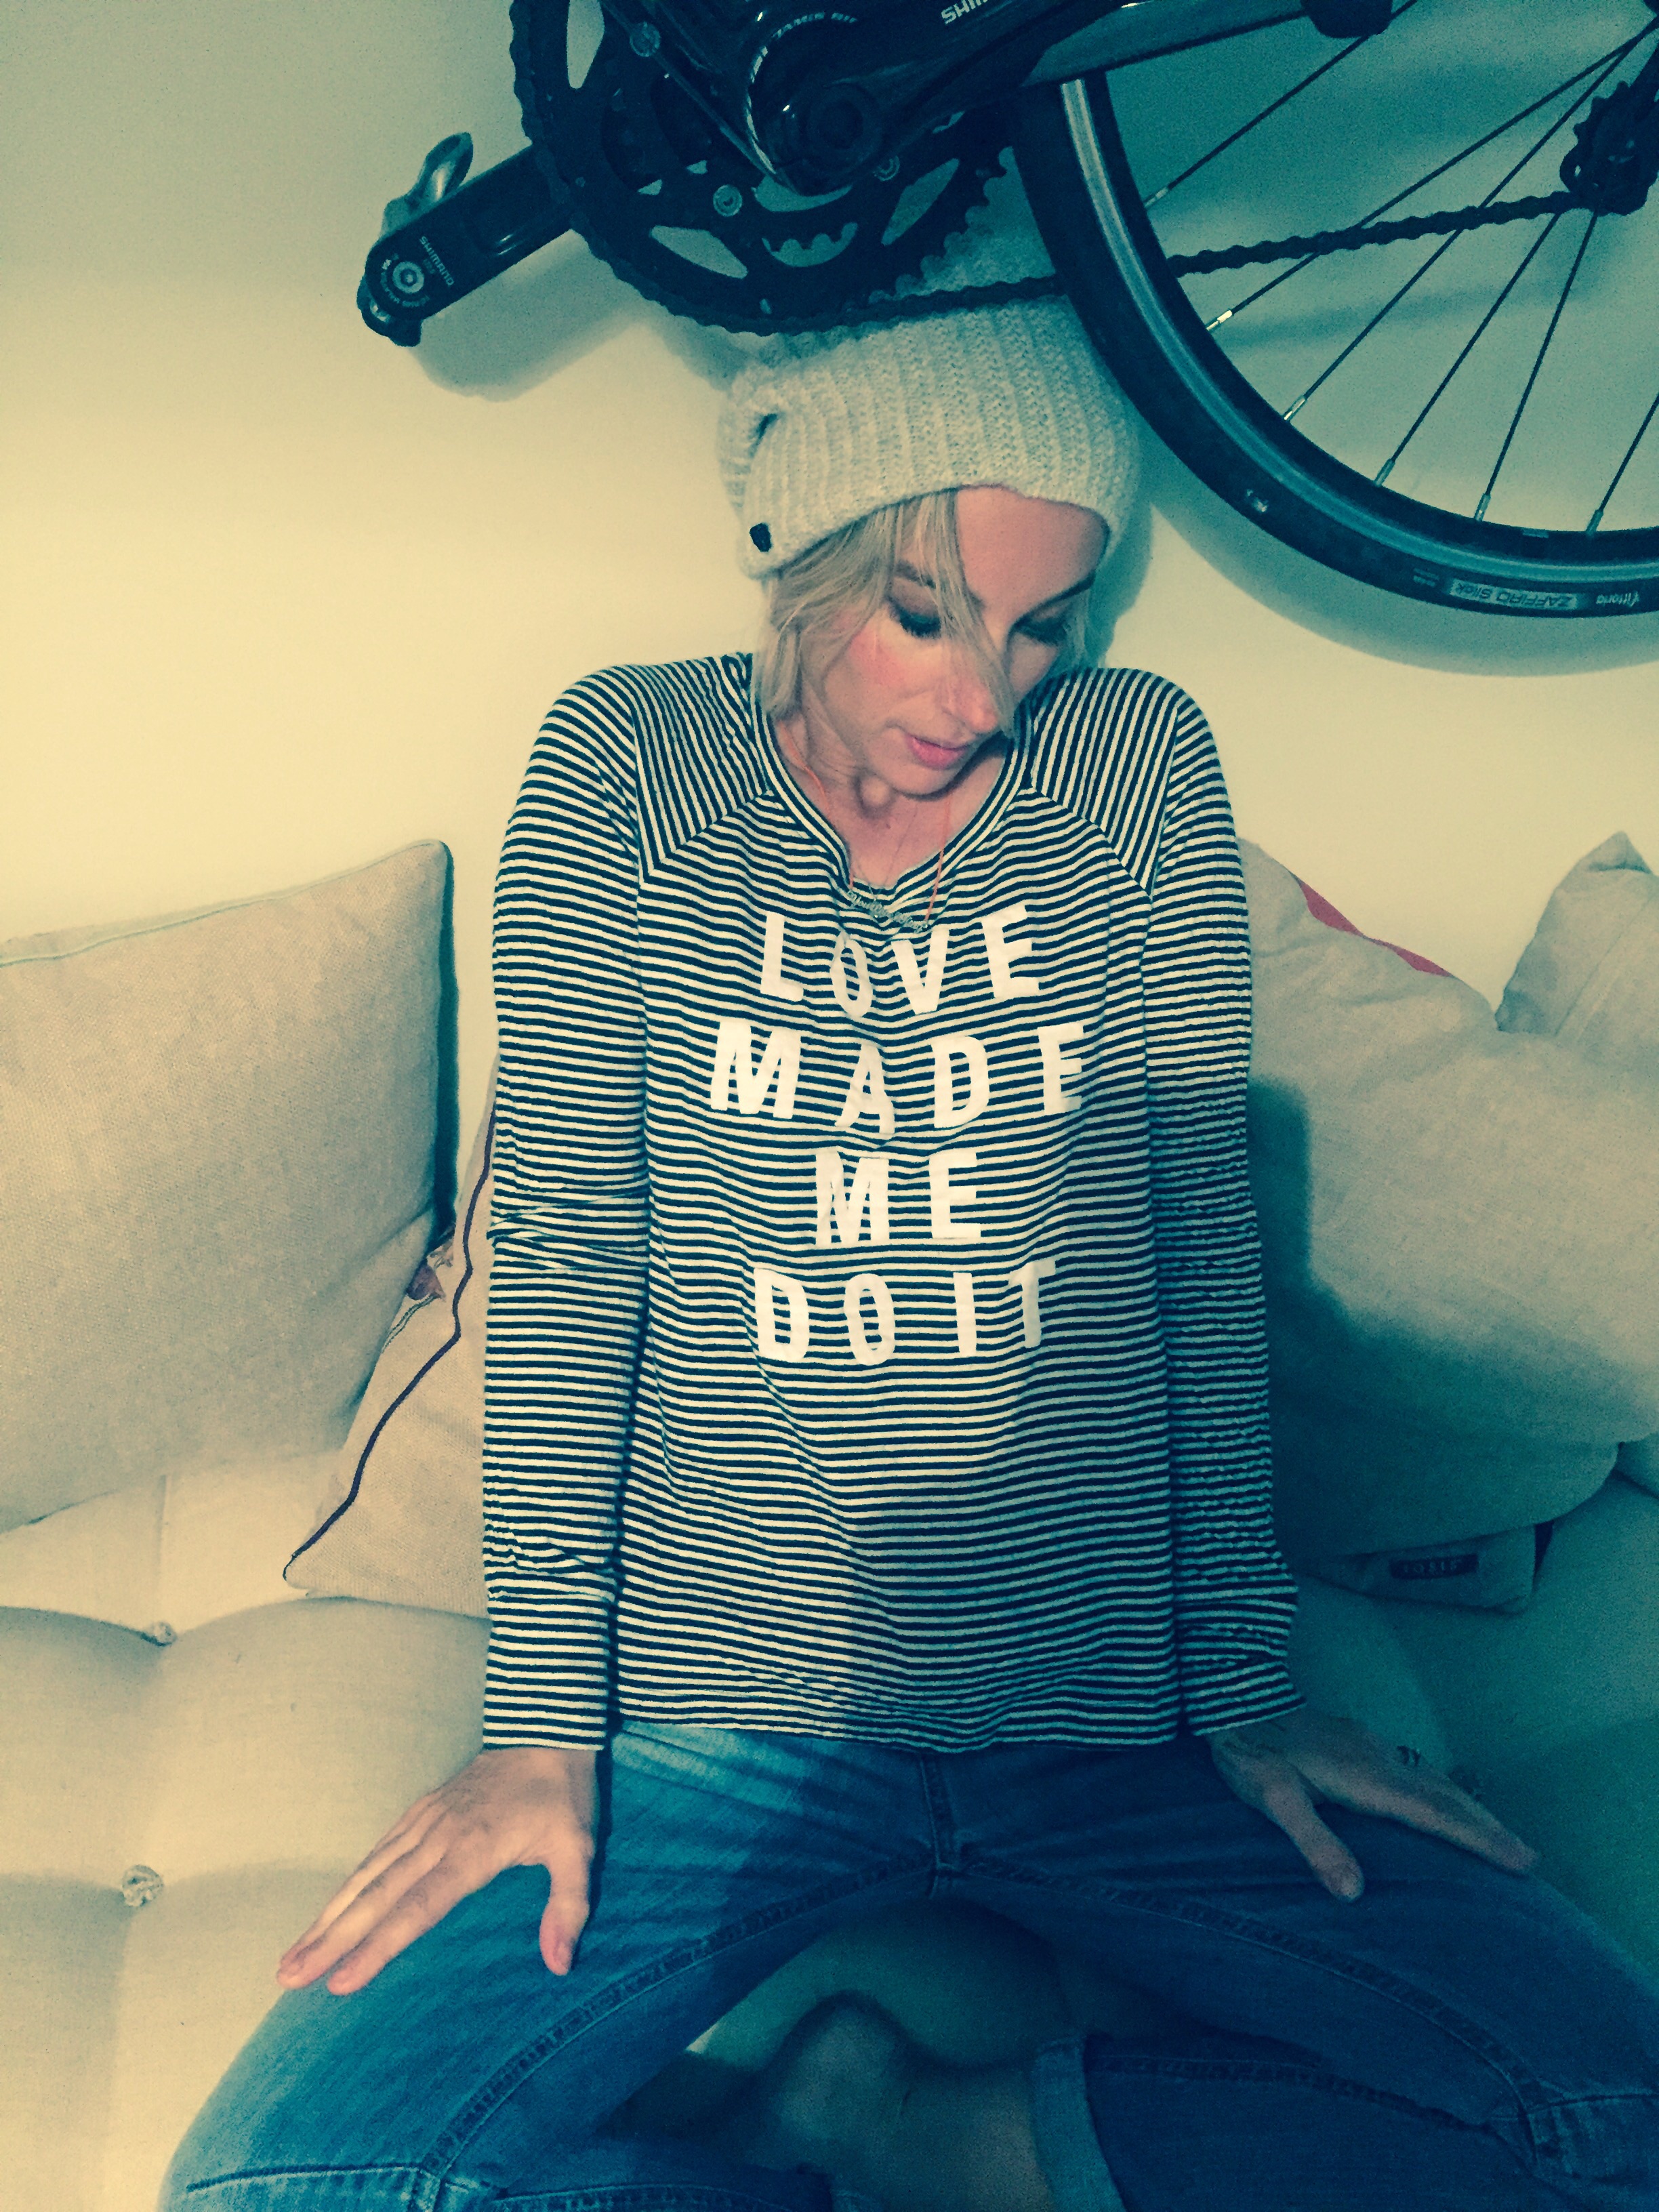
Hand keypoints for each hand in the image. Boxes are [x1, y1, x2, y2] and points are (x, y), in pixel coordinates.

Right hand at [276, 1744, 597, 1996]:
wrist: (544, 1729)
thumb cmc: (561, 1794)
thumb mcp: (579, 1848)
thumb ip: (570, 1906)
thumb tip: (560, 1965)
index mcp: (472, 1850)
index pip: (417, 1907)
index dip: (378, 1947)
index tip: (341, 1982)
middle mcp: (437, 1837)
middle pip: (375, 1896)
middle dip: (330, 1940)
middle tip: (289, 1978)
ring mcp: (423, 1822)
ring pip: (365, 1875)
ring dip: (326, 1917)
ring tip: (290, 1958)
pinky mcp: (419, 1813)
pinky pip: (375, 1853)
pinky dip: (346, 1886)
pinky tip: (325, 1913)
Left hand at [1205, 1706, 1537, 1902]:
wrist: (1231, 1696)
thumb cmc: (1250, 1753)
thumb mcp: (1274, 1801)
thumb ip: (1314, 1844)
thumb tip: (1354, 1894)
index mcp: (1367, 1778)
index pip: (1436, 1815)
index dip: (1479, 1840)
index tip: (1521, 1862)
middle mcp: (1378, 1758)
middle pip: (1446, 1795)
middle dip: (1488, 1826)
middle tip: (1529, 1856)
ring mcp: (1369, 1744)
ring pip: (1432, 1778)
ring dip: (1468, 1806)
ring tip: (1497, 1832)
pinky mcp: (1357, 1738)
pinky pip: (1414, 1768)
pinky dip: (1440, 1789)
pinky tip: (1437, 1797)